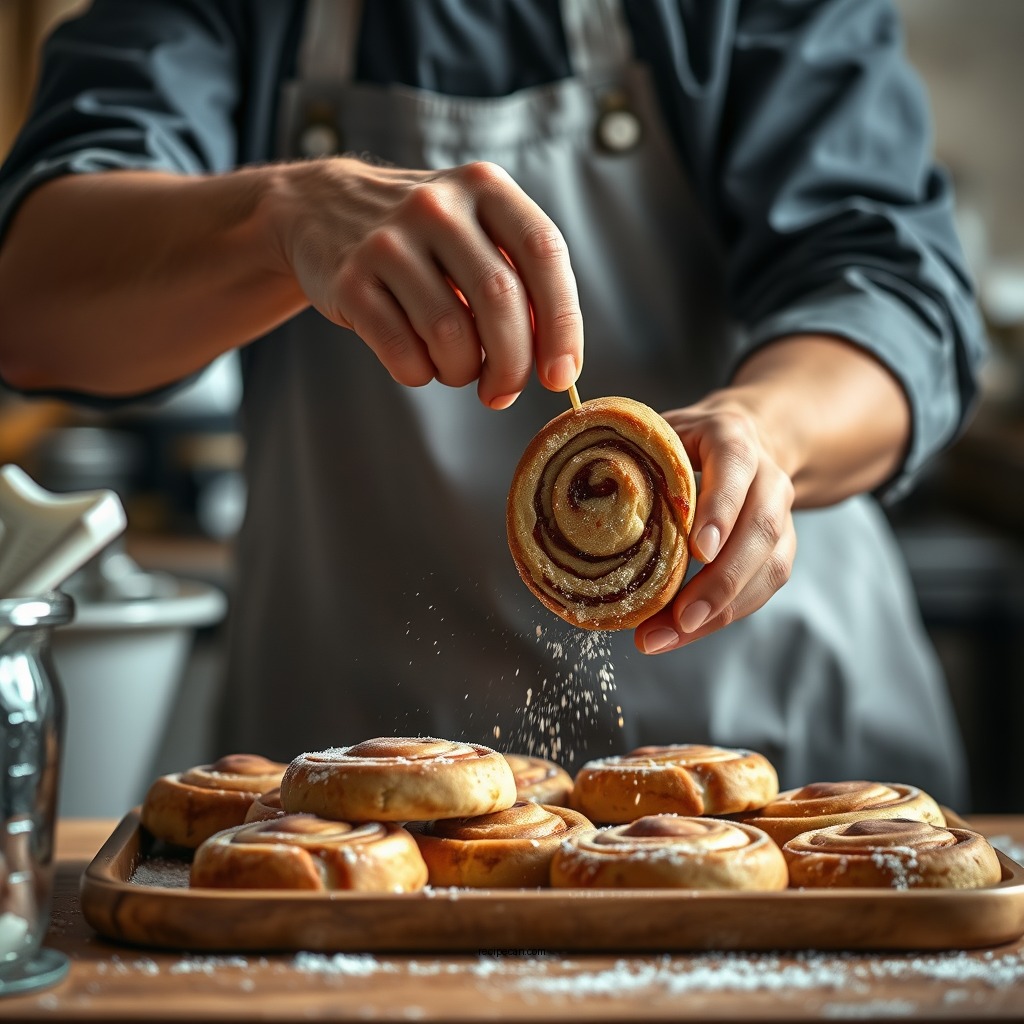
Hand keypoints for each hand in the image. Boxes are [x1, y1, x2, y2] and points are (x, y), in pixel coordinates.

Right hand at [269, 157, 582, 407]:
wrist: (321, 209)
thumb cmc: (424, 238)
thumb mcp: (477, 232)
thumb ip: (521, 283)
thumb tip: (554, 361)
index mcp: (485, 187)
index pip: (544, 254)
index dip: (562, 323)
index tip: (561, 375)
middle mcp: (438, 206)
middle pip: (500, 300)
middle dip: (512, 364)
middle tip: (503, 393)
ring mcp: (389, 241)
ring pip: (451, 333)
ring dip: (462, 371)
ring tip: (456, 368)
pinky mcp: (350, 280)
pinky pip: (402, 351)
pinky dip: (420, 373)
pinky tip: (419, 363)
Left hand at [633, 394, 796, 653]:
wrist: (741, 442)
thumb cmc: (682, 442)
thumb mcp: (655, 433)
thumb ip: (628, 454)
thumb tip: (574, 491)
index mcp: (731, 437)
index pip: (734, 464)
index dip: (720, 507)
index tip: (699, 551)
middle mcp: (766, 475)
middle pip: (761, 527)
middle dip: (723, 579)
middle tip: (682, 617)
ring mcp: (780, 514)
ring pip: (770, 566)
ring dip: (722, 609)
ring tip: (669, 636)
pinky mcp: (779, 549)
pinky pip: (762, 587)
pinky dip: (723, 615)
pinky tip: (682, 632)